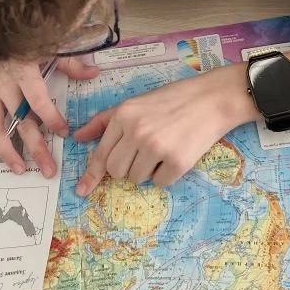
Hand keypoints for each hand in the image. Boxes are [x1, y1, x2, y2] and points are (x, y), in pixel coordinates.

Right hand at [0, 57, 99, 176]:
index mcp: (23, 72)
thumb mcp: (46, 45)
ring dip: (7, 152)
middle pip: (20, 123)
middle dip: (36, 148)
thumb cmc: (19, 37)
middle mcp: (3, 85)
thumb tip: (95, 72)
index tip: (64, 133)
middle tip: (49, 170)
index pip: (39, 102)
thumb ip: (69, 62)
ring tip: (20, 169)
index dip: (52, 119)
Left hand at [74, 64, 254, 194]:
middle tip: (144, 152)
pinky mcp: (177, 162)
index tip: (82, 190)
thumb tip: (77, 137)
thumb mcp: (135, 102)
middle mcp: (137, 131)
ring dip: (148, 170)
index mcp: (124, 115)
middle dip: (127, 167)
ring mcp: (156, 147)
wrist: (212, 99)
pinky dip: (166, 174)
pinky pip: (160, 182)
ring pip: (137, 178)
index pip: (101, 153)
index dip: (91, 174)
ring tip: (164, 147)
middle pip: (116, 171)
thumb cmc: (173, 99)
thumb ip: (105, 120)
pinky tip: (176, 153)